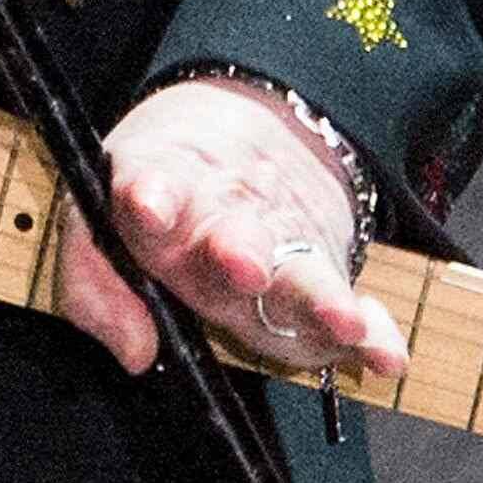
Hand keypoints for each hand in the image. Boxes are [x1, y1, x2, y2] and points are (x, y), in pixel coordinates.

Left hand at [54, 76, 408, 384]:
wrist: (255, 126)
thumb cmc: (165, 200)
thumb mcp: (103, 222)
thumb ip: (93, 288)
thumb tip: (134, 352)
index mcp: (165, 203)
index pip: (153, 193)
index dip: (150, 198)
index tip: (149, 204)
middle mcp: (227, 223)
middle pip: (236, 237)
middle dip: (240, 251)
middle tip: (244, 264)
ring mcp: (282, 245)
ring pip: (302, 271)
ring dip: (321, 297)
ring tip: (343, 319)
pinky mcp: (325, 269)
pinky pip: (355, 304)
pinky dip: (375, 332)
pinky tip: (389, 356)